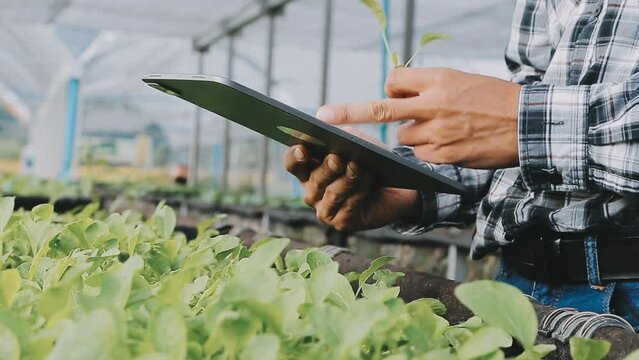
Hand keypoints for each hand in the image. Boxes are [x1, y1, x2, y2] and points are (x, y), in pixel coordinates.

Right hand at [283, 143, 419, 230]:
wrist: (397, 189)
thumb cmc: (372, 162)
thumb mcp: (360, 143)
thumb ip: (345, 137)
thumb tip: (335, 135)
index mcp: (309, 170)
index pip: (293, 163)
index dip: (295, 156)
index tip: (303, 149)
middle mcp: (312, 192)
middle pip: (314, 179)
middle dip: (327, 168)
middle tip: (336, 158)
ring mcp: (325, 210)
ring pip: (332, 194)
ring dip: (347, 179)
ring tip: (357, 166)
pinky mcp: (342, 223)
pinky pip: (348, 207)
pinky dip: (360, 192)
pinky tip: (368, 180)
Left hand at [316, 67, 521, 168]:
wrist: (526, 124)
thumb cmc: (493, 98)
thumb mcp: (460, 79)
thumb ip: (427, 86)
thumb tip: (397, 95)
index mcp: (437, 80)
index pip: (394, 81)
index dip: (392, 89)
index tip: (394, 93)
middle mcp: (432, 105)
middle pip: (380, 110)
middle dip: (348, 112)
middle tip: (323, 114)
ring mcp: (436, 132)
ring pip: (403, 137)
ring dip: (414, 134)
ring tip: (446, 128)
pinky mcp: (442, 155)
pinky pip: (419, 154)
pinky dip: (428, 150)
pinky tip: (452, 142)